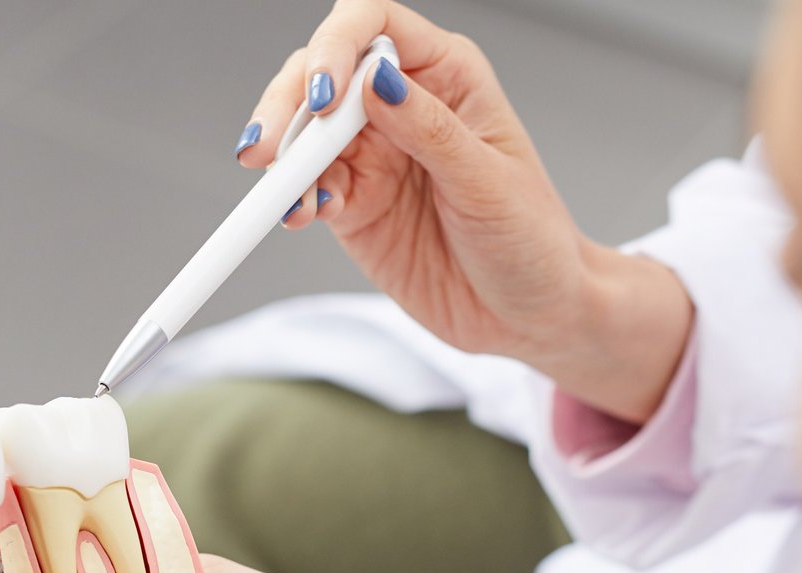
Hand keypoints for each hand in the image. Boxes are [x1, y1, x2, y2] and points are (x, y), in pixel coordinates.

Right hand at [241, 0, 692, 421]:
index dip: (337, 45)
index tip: (324, 94)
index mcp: (447, 76)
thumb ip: (431, 130)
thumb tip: (376, 79)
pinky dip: (293, 199)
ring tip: (283, 193)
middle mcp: (402, 104)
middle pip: (322, 73)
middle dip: (289, 104)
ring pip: (304, 131)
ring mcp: (372, 155)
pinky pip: (308, 188)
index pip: (375, 25)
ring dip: (284, 157)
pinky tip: (299, 214)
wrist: (527, 315)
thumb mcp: (488, 184)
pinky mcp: (353, 204)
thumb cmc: (530, 240)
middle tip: (271, 148)